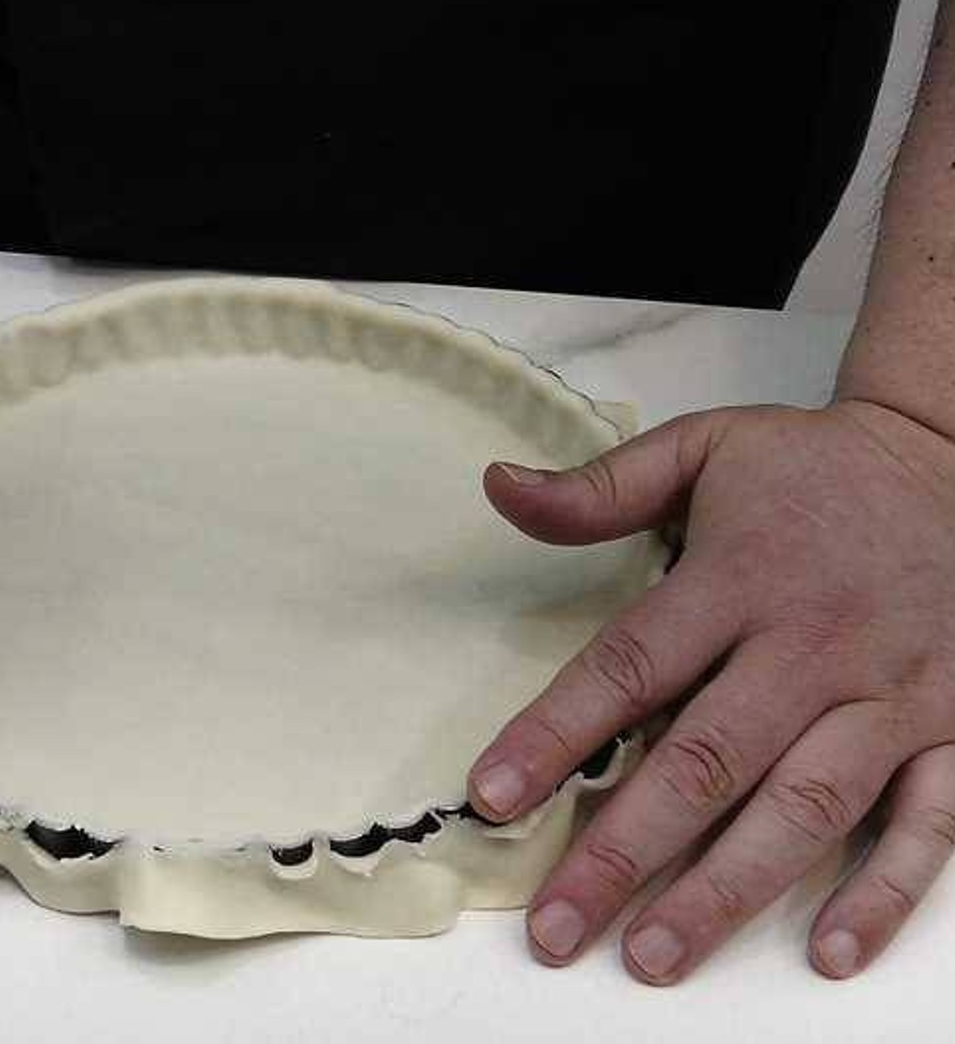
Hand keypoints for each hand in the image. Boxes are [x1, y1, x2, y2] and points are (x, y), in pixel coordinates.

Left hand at [469, 401, 954, 982]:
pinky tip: (829, 951)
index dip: (556, 733)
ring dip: (727, 888)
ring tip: (652, 954)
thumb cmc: (812, 466)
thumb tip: (498, 486)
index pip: (630, 667)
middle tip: (556, 926)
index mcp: (741, 577)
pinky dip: (885, 892)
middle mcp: (813, 645)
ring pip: (804, 807)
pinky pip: (930, 822)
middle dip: (625, 850)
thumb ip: (601, 485)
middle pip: (706, 760)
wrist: (953, 458)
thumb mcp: (704, 448)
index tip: (492, 794)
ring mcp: (892, 694)